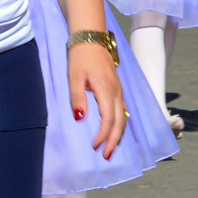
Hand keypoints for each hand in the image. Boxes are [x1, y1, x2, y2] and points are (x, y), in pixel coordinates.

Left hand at [67, 41, 127, 158]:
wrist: (92, 40)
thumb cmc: (81, 58)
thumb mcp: (74, 77)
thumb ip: (78, 98)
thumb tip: (81, 118)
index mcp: (107, 90)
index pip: (109, 119)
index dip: (103, 135)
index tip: (94, 147)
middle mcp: (117, 93)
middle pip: (120, 122)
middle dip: (114, 141)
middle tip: (106, 157)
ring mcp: (119, 91)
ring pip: (123, 117)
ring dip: (119, 135)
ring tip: (111, 149)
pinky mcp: (117, 90)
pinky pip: (122, 111)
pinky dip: (119, 124)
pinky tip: (114, 131)